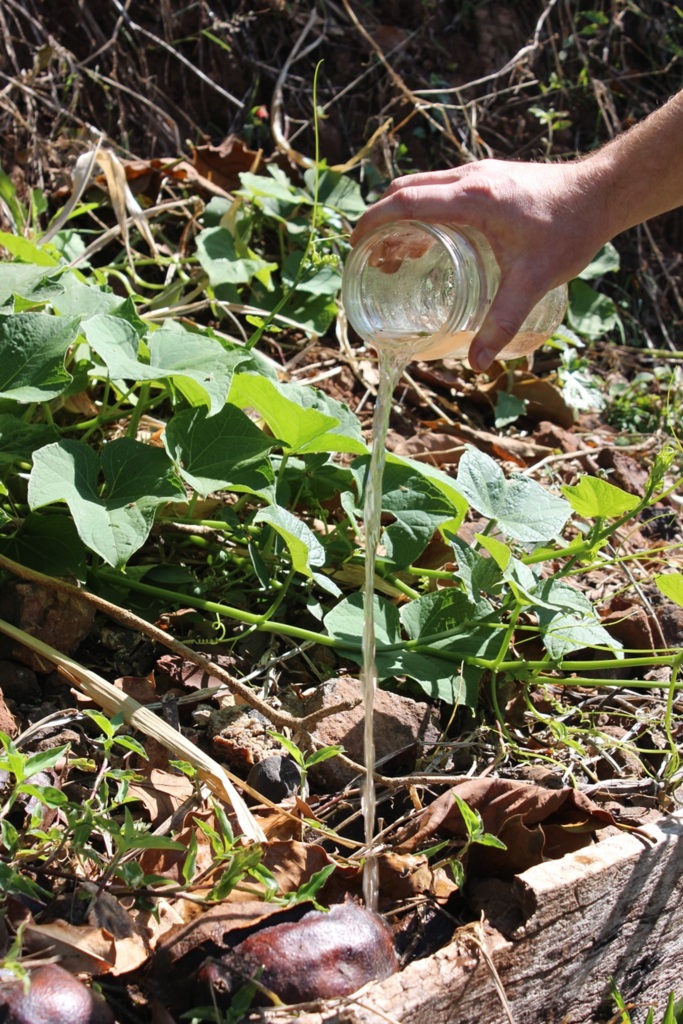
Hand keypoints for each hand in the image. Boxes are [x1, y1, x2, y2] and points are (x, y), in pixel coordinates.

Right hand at [350, 159, 610, 370]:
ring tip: (398, 251)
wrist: (603, 193)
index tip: (355, 246)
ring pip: (424, 185)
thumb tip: (477, 364)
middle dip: (381, 220)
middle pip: (406, 190)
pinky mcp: (492, 176)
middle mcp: (469, 178)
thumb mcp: (531, 282)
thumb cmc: (568, 230)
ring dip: (403, 212)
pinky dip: (426, 208)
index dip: (372, 222)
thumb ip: (501, 323)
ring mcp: (480, 173)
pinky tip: (437, 239)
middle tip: (373, 257)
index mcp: (469, 198)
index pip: (404, 202)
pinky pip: (444, 187)